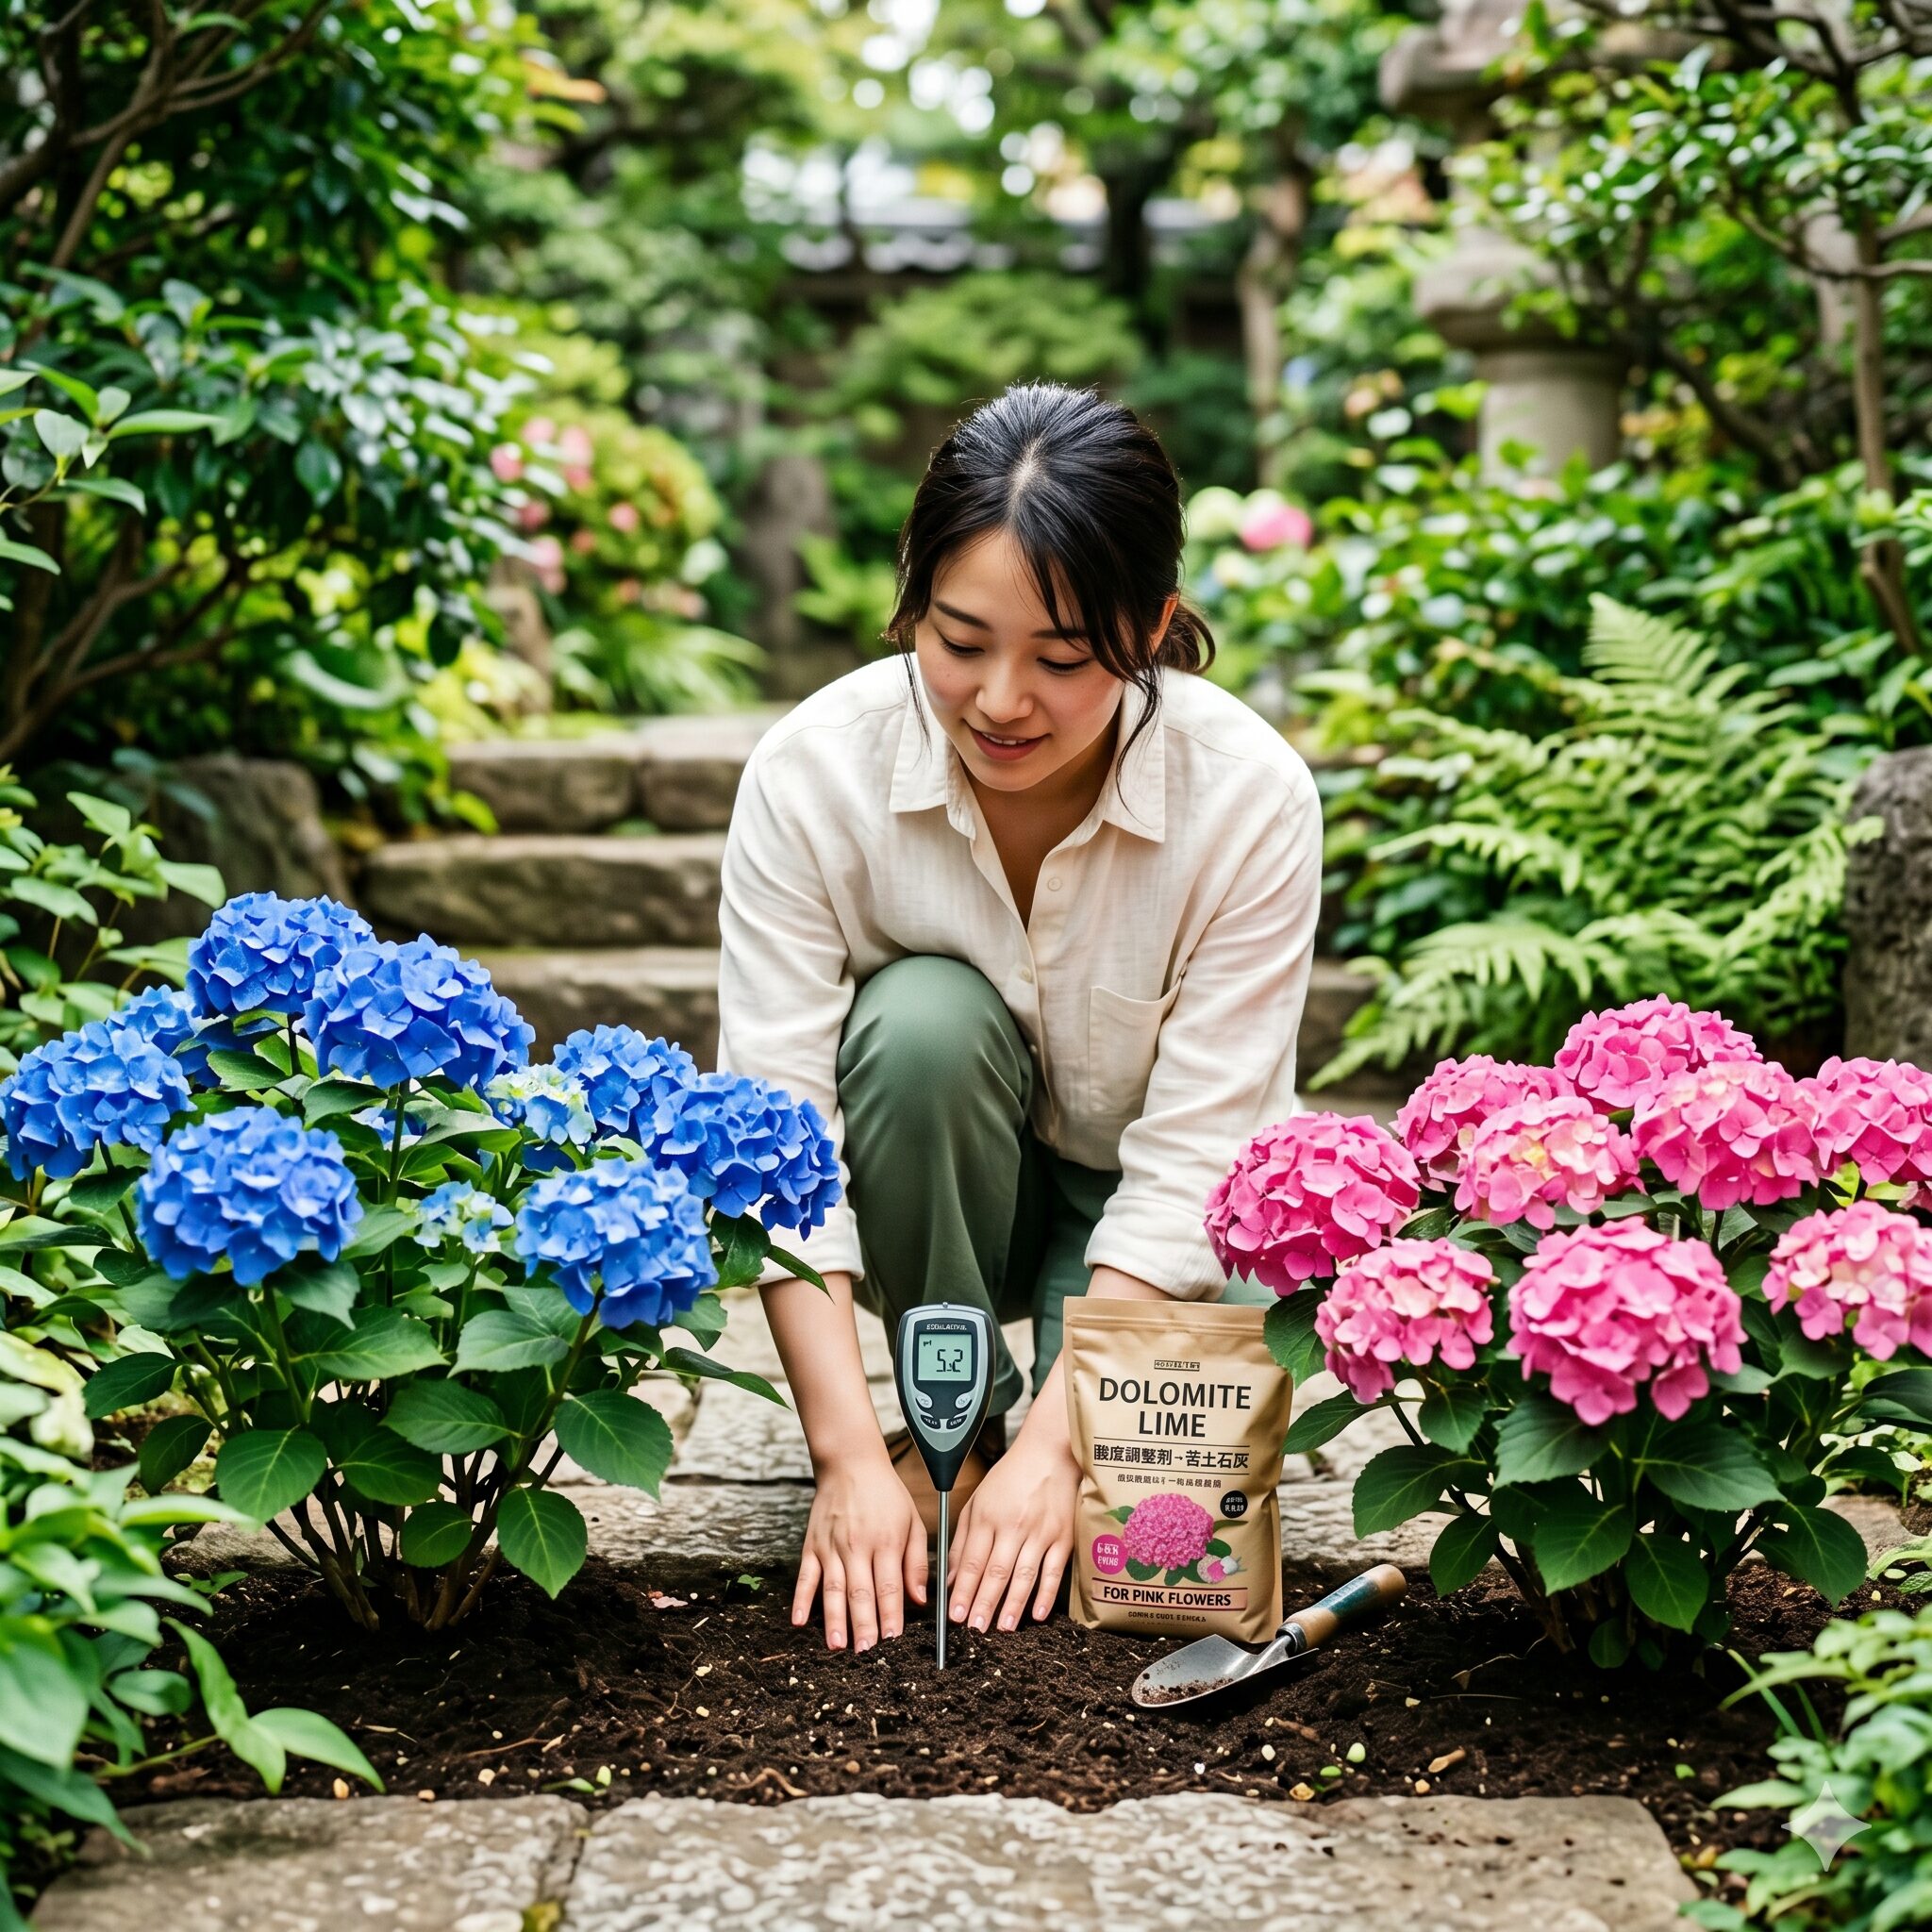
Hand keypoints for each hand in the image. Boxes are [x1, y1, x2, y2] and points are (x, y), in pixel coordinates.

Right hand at [792, 1448, 927, 1652]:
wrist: (850, 1463)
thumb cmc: (886, 1494)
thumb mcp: (912, 1521)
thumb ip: (917, 1561)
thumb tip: (920, 1599)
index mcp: (886, 1541)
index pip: (890, 1586)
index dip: (891, 1615)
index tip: (894, 1639)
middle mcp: (857, 1546)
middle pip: (861, 1592)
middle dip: (864, 1625)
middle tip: (866, 1652)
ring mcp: (832, 1547)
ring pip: (833, 1589)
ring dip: (834, 1619)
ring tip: (837, 1646)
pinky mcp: (812, 1545)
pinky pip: (805, 1575)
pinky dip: (801, 1598)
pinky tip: (799, 1620)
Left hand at [946, 1425, 1077, 1632]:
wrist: (1048, 1453)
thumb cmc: (1010, 1479)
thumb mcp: (977, 1502)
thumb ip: (962, 1540)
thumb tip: (949, 1578)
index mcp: (987, 1516)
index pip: (971, 1560)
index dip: (962, 1590)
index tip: (954, 1615)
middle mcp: (1012, 1525)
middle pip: (995, 1571)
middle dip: (983, 1603)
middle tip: (974, 1629)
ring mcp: (1039, 1532)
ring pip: (1023, 1574)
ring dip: (1012, 1604)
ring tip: (1002, 1628)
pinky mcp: (1062, 1537)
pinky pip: (1054, 1571)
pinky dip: (1046, 1594)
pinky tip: (1038, 1614)